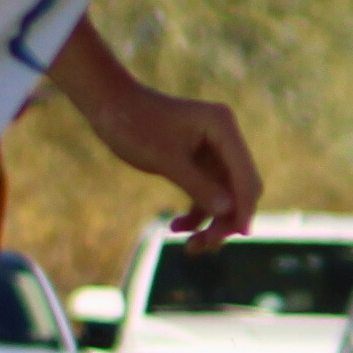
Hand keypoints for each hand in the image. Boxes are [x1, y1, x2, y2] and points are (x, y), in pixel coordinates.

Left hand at [78, 69, 258, 240]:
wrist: (108, 106)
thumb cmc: (134, 125)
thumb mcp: (166, 159)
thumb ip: (199, 186)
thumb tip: (229, 212)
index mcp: (223, 127)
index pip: (244, 175)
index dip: (244, 207)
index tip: (238, 235)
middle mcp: (224, 137)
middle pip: (241, 188)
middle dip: (227, 218)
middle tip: (205, 244)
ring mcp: (212, 150)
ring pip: (225, 196)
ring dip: (212, 222)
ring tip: (191, 247)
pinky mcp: (198, 161)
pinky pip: (206, 193)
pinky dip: (196, 212)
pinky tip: (176, 227)